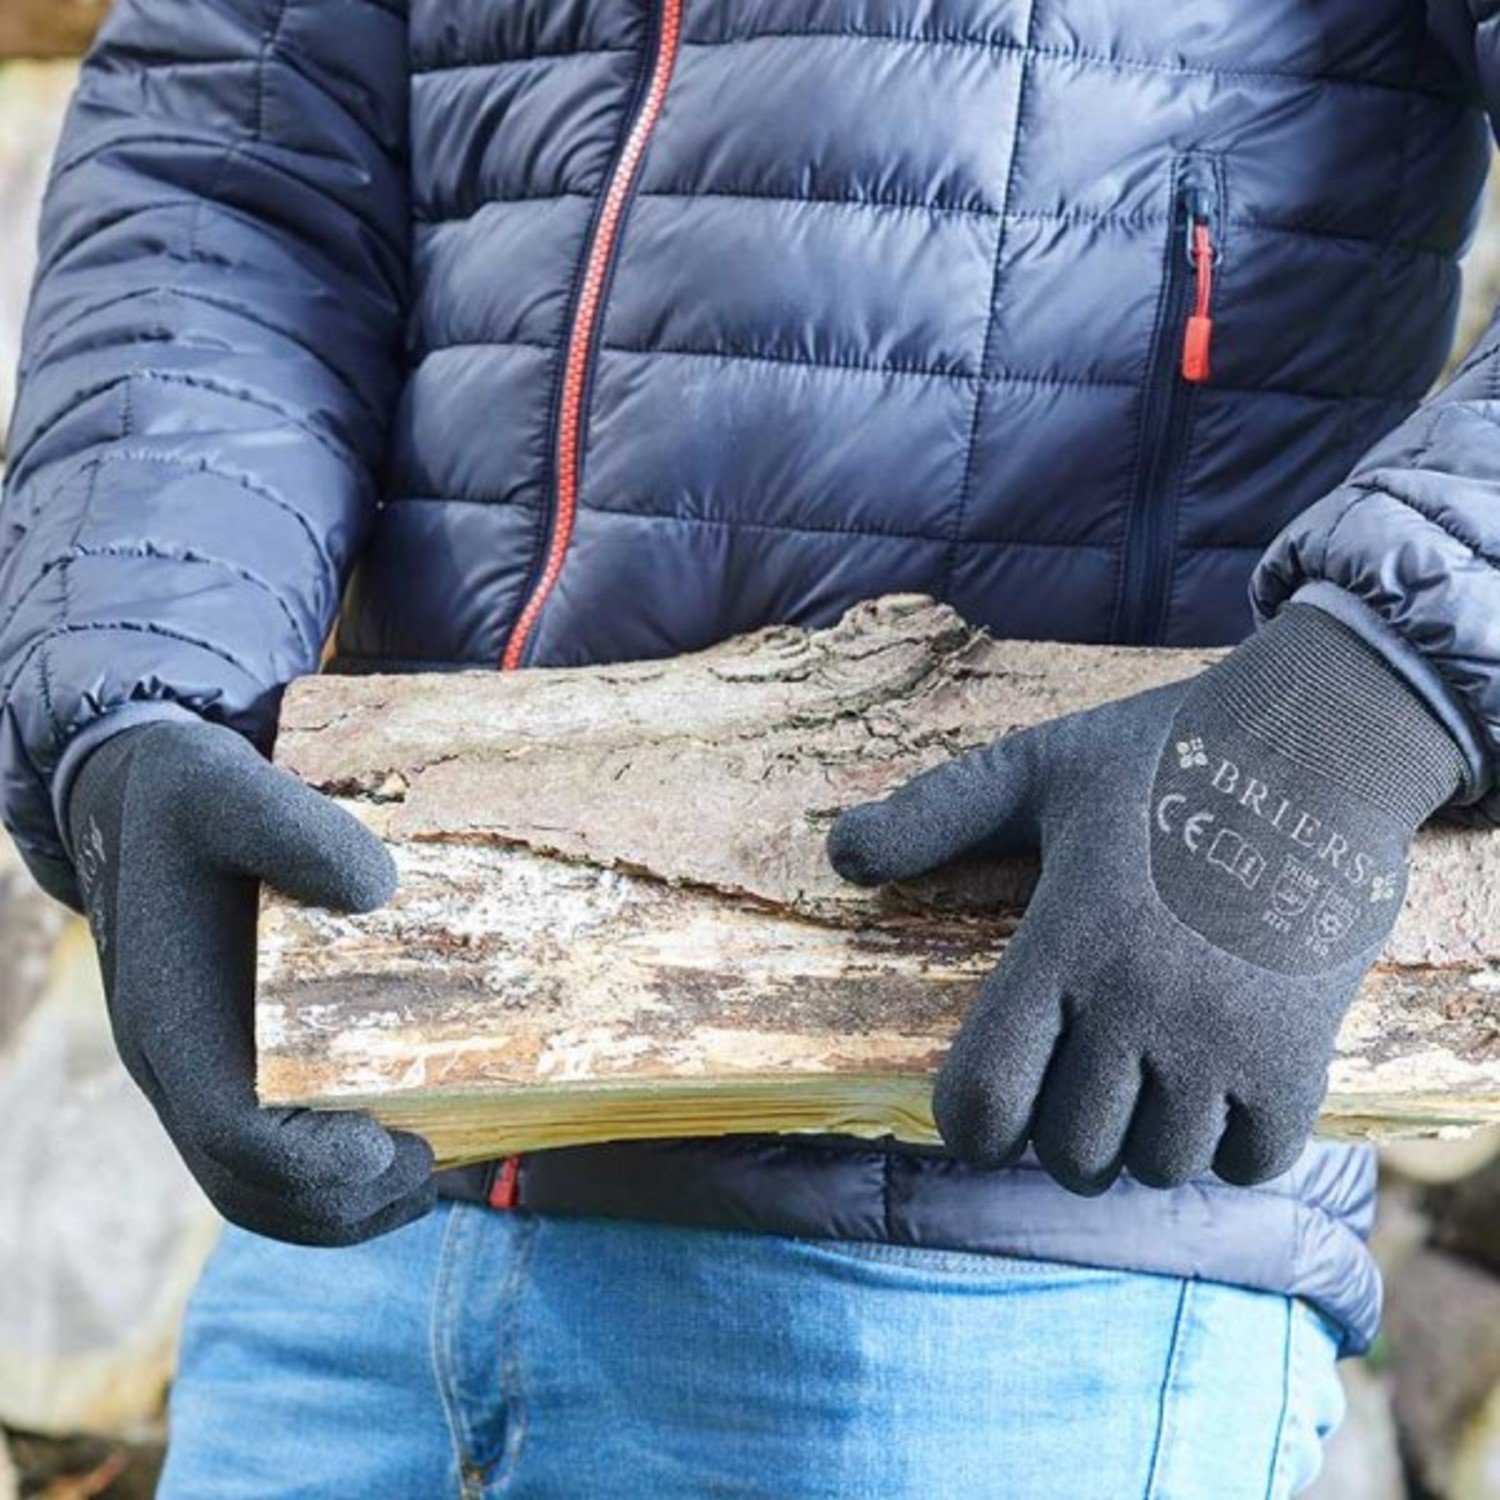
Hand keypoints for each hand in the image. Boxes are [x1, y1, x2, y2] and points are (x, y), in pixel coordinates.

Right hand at [68, 720, 434, 1243]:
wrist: (136, 800)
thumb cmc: (186, 795)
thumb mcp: (230, 788)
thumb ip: (296, 830)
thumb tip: (380, 891)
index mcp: (171, 1018)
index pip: (227, 1132)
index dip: (305, 1162)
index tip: (382, 1146)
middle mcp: (175, 1063)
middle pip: (246, 1186)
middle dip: (339, 1201)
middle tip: (430, 1163)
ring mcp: (196, 1071)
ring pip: (255, 1188)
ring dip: (341, 1205)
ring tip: (428, 1169)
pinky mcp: (225, 1062)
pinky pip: (266, 1154)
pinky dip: (329, 1176)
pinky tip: (400, 1141)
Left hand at [828, 606, 1464, 1193]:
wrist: (1322, 741)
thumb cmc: (1163, 755)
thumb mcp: (1038, 767)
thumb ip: (934, 812)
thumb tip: (838, 856)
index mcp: (1063, 939)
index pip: (985, 1098)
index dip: (970, 1124)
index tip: (984, 1110)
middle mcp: (1139, 1003)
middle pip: (1072, 1149)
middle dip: (1059, 1130)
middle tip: (1077, 1081)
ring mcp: (1225, 1036)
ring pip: (1159, 1165)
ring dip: (1143, 1139)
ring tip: (1147, 1079)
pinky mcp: (1301, 1053)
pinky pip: (1251, 1163)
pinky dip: (1229, 1145)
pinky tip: (1218, 1087)